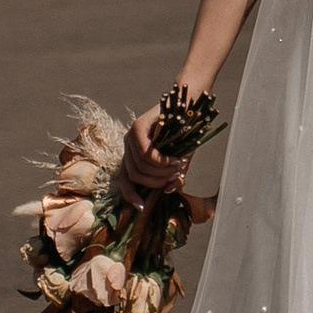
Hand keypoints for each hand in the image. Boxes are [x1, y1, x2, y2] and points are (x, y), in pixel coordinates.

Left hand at [120, 95, 215, 216]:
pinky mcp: (138, 127)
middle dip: (157, 181)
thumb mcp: (178, 159)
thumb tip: (169, 191)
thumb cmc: (183, 134)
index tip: (142, 208)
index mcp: (133, 157)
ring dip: (162, 171)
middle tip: (176, 175)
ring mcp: (130, 136)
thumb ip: (173, 176)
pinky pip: (146, 153)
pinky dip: (161, 160)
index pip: (125, 181)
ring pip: (141, 166)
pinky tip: (174, 159)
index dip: (130, 196)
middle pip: (135, 176)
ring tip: (179, 164)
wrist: (188, 105)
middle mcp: (128, 147)